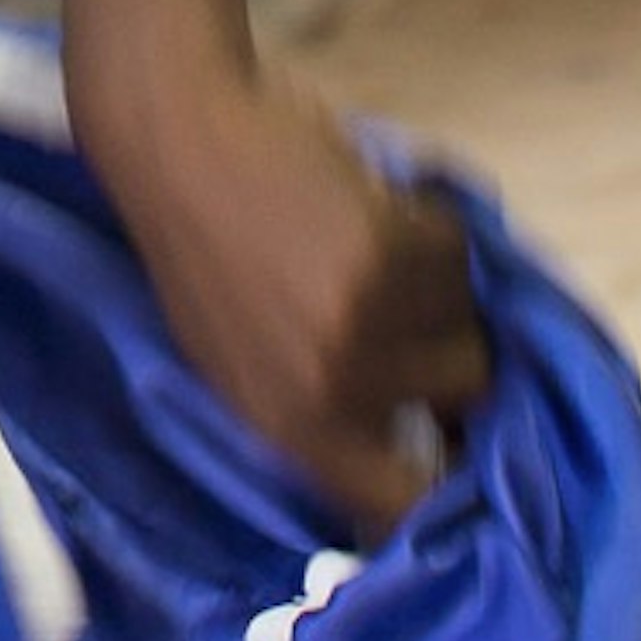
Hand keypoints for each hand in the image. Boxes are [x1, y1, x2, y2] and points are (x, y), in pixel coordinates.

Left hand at [88, 60, 492, 535]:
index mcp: (290, 432)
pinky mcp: (389, 249)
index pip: (407, 504)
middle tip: (393, 300)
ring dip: (432, 278)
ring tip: (360, 244)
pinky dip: (426, 223)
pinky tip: (362, 204)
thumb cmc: (200, 249)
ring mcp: (364, 322)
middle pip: (467, 391)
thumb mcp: (238, 363)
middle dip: (445, 343)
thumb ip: (320, 417)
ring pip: (467, 312)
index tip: (458, 439)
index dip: (449, 478)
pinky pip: (455, 250)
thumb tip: (415, 462)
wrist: (173, 135)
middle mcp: (334, 391)